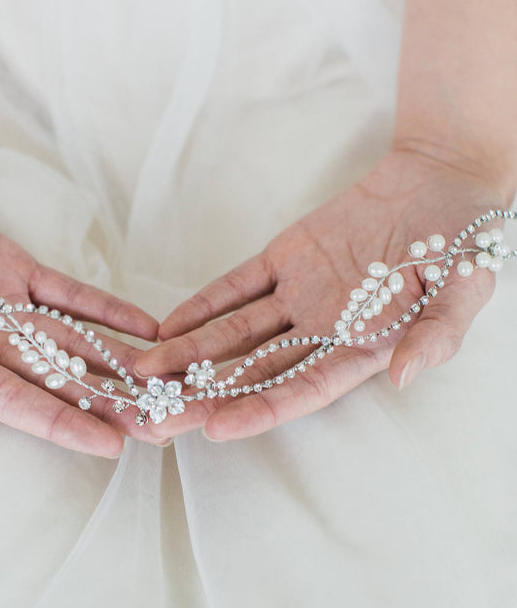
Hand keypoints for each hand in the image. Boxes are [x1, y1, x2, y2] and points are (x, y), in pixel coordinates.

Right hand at [0, 148, 160, 457]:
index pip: (15, 401)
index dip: (62, 423)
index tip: (110, 447)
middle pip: (59, 381)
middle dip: (111, 405)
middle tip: (165, 426)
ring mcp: (4, 306)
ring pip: (74, 343)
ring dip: (121, 364)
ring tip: (171, 386)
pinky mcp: (15, 268)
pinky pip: (69, 293)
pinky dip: (107, 310)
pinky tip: (147, 328)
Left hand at [137, 149, 511, 440]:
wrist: (443, 180)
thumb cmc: (464, 241)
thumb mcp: (464, 288)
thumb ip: (437, 333)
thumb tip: (407, 376)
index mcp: (363, 350)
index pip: (303, 388)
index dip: (260, 408)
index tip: (215, 427)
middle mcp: (322, 333)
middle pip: (254, 372)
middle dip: (204, 396)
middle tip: (154, 418)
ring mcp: (300, 297)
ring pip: (236, 335)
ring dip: (190, 355)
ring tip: (142, 375)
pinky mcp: (285, 261)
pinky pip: (237, 287)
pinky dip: (202, 306)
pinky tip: (166, 327)